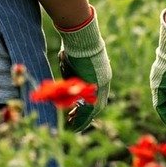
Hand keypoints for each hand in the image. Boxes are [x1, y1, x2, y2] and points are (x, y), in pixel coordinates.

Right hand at [57, 7, 111, 132]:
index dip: (87, 102)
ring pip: (94, 109)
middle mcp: (103, 81)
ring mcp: (102, 86)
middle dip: (86, 113)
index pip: (95, 93)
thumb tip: (62, 82)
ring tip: (75, 127)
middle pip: (97, 103)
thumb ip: (70, 75)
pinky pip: (90, 109)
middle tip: (76, 120)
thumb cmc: (74, 46)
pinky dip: (83, 118)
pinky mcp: (97, 90)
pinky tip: (75, 125)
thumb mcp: (71, 62)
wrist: (82, 39)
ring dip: (84, 119)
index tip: (78, 108)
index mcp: (99, 74)